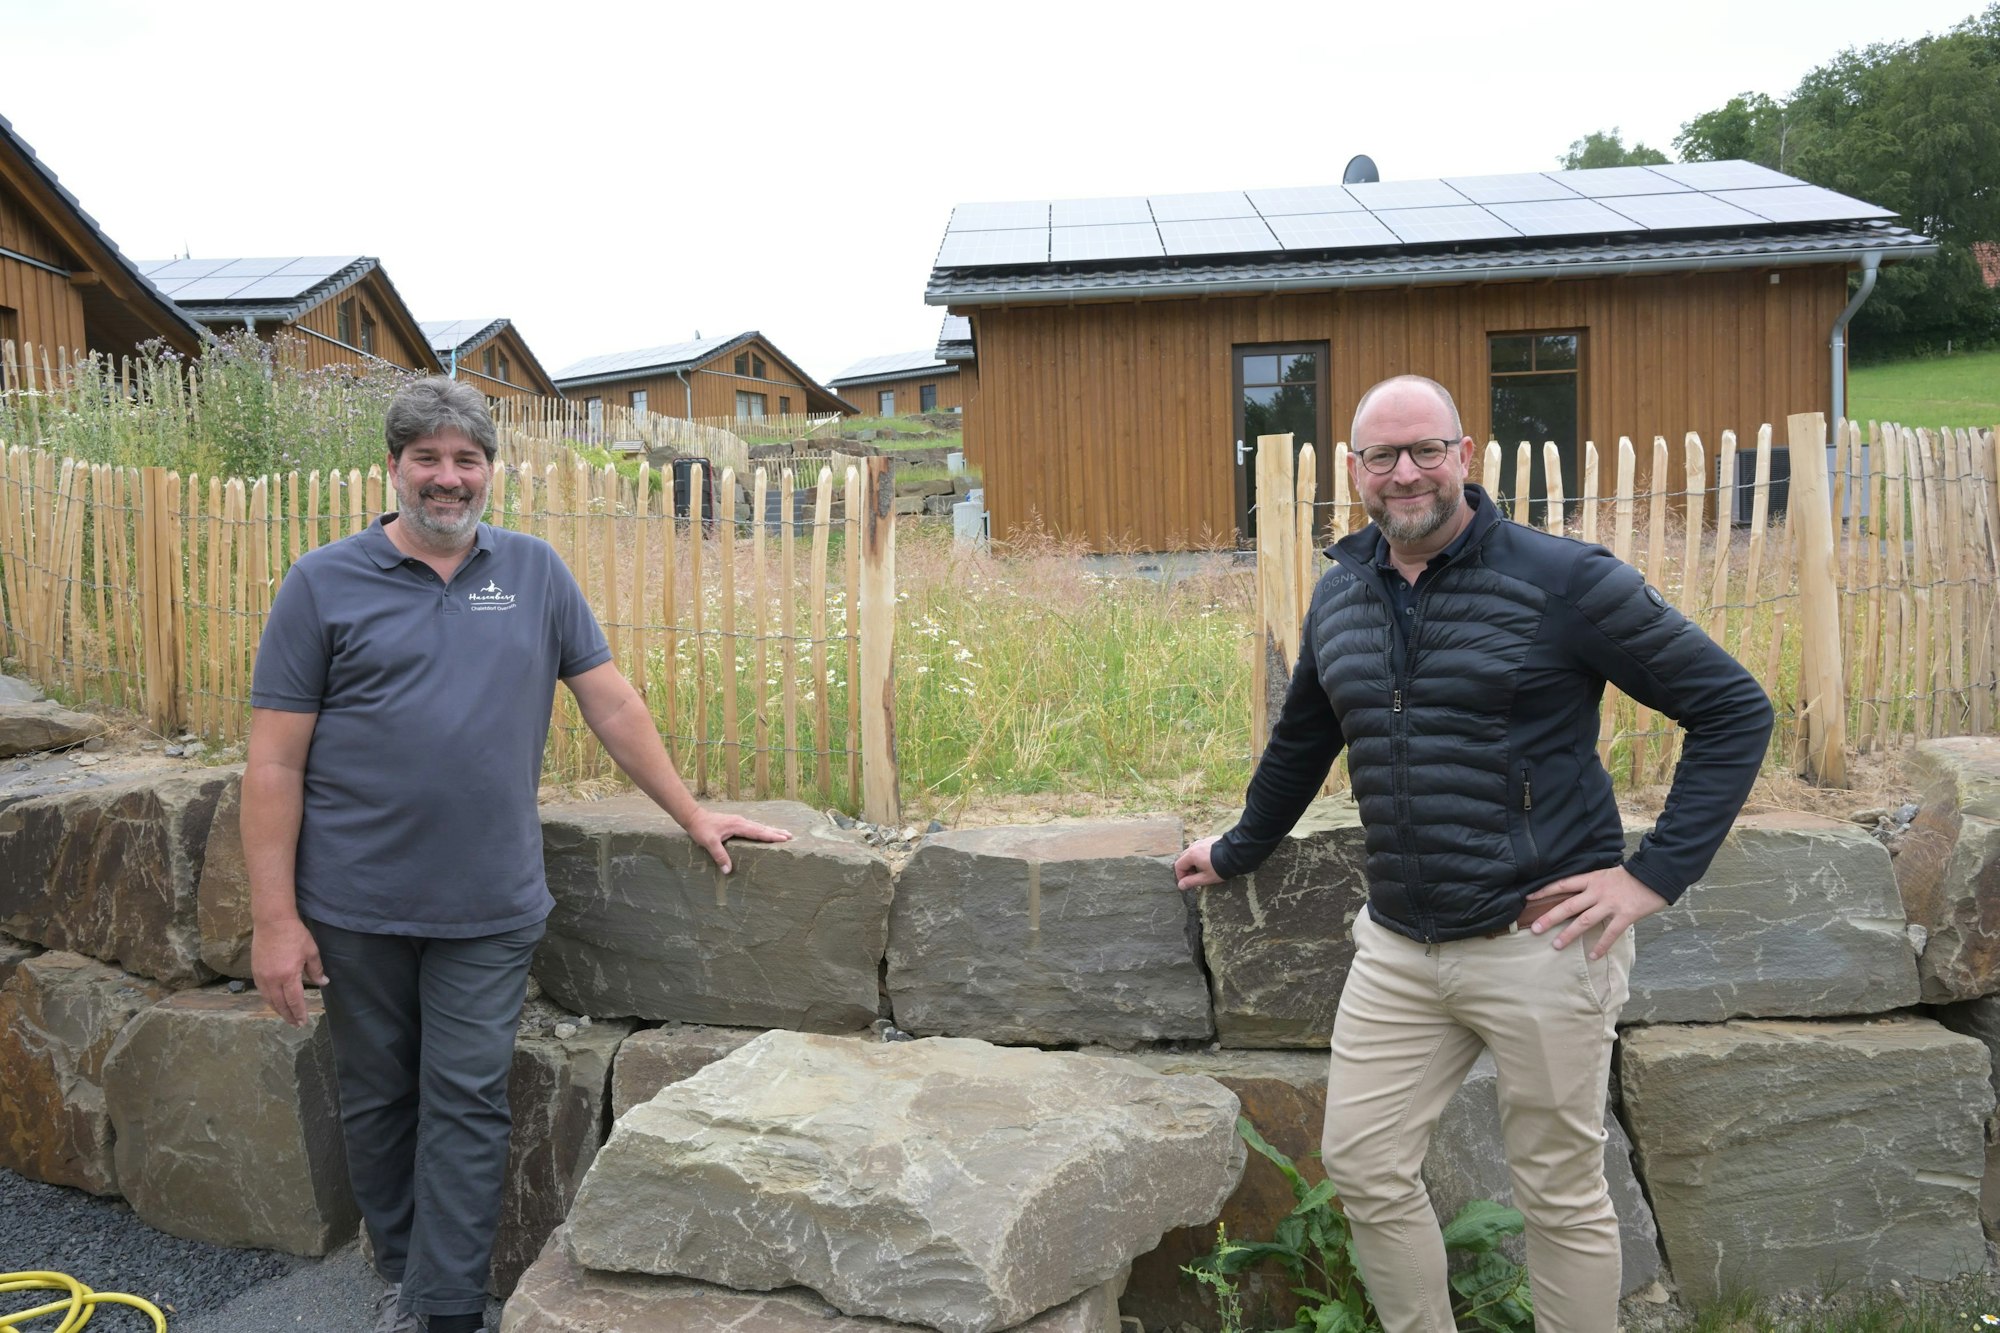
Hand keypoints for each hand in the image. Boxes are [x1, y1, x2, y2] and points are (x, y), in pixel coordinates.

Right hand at [251, 915, 326, 1026]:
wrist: (272, 921)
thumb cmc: (295, 935)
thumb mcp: (311, 952)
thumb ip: (316, 970)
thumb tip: (324, 983)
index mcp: (288, 976)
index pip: (294, 1001)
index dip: (299, 1013)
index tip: (303, 1022)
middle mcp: (273, 979)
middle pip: (280, 1004)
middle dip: (289, 1016)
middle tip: (295, 1024)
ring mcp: (262, 976)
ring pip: (269, 999)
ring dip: (278, 1010)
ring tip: (286, 1016)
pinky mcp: (255, 971)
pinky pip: (262, 991)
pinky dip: (269, 1000)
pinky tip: (274, 1002)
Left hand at [686, 809, 792, 873]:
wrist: (694, 817)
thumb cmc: (701, 829)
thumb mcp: (709, 843)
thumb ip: (720, 856)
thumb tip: (728, 870)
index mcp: (738, 825)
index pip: (758, 832)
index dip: (771, 836)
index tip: (784, 838)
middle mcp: (741, 821)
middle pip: (762, 827)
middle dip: (776, 832)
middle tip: (790, 836)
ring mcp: (739, 821)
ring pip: (759, 826)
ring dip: (771, 830)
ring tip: (783, 833)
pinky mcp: (736, 822)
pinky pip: (753, 826)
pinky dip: (762, 829)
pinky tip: (764, 832)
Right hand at [1174, 836, 1223, 890]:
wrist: (1237, 855)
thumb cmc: (1221, 868)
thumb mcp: (1205, 878)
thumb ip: (1191, 882)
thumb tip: (1180, 886)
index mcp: (1191, 855)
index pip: (1178, 865)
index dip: (1180, 876)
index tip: (1187, 882)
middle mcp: (1194, 846)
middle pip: (1183, 857)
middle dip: (1186, 868)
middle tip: (1194, 877)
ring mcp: (1202, 841)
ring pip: (1191, 851)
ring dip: (1192, 861)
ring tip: (1201, 869)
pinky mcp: (1209, 839)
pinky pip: (1199, 847)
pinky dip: (1199, 855)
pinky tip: (1208, 861)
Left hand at [1525, 864, 1667, 958]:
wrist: (1656, 875)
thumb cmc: (1631, 876)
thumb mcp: (1606, 874)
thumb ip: (1591, 885)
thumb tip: (1576, 895)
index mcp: (1591, 879)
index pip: (1563, 885)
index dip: (1545, 891)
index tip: (1528, 898)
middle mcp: (1597, 891)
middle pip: (1568, 906)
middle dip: (1550, 918)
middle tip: (1535, 929)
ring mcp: (1610, 904)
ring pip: (1584, 921)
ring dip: (1569, 934)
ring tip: (1556, 945)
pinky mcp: (1625, 915)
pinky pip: (1610, 933)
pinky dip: (1601, 946)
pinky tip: (1593, 956)